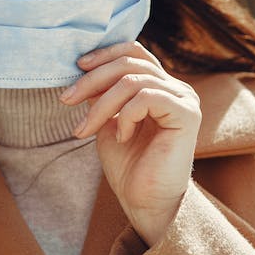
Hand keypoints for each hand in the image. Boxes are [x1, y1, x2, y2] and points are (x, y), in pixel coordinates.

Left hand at [60, 41, 201, 246]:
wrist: (146, 203)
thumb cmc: (129, 167)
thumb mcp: (108, 122)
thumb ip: (102, 95)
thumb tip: (83, 69)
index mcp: (160, 86)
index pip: (134, 52)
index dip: (104, 54)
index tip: (76, 67)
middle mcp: (176, 88)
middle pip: (130, 62)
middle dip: (92, 79)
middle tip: (67, 99)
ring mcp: (184, 99)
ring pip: (134, 80)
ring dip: (101, 104)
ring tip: (85, 129)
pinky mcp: (187, 114)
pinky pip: (148, 97)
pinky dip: (126, 115)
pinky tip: (122, 137)